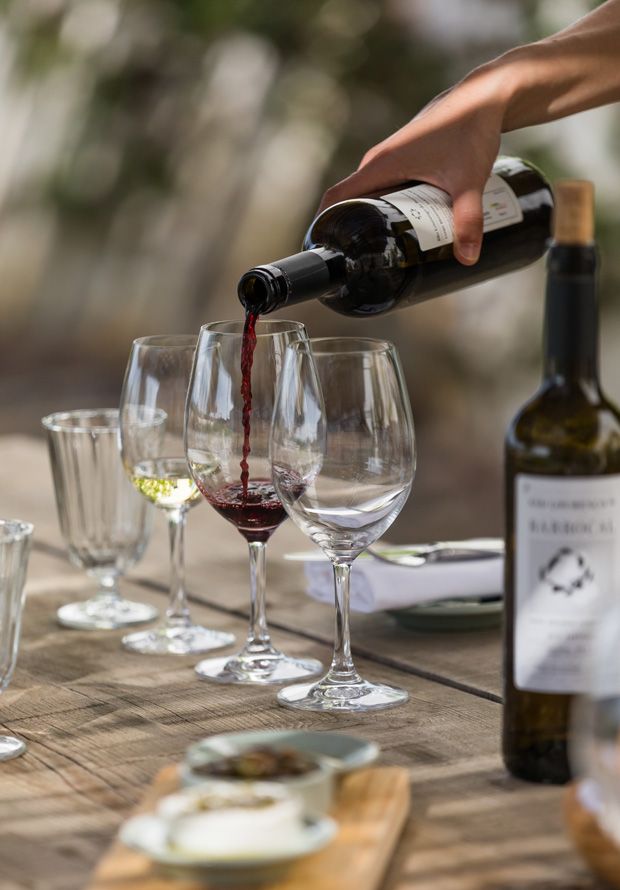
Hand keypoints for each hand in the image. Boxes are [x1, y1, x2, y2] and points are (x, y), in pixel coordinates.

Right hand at [318, 69, 507, 265]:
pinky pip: (387, 186)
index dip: (324, 224)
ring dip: (375, 220)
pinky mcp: (406, 157)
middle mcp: (379, 161)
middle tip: (365, 262)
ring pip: (373, 194)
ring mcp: (392, 158)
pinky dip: (389, 206)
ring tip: (385, 251)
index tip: (326, 249)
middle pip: (354, 202)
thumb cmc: (471, 130)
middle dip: (356, 231)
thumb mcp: (469, 181)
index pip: (337, 197)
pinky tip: (404, 225)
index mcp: (380, 165)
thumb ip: (468, 220)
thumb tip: (468, 258)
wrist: (486, 97)